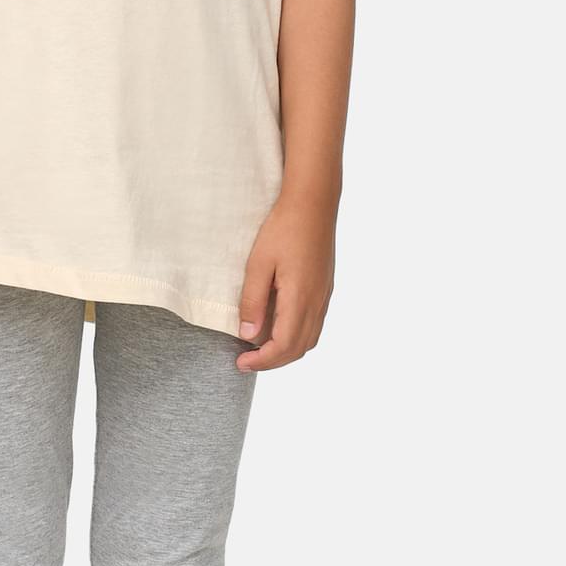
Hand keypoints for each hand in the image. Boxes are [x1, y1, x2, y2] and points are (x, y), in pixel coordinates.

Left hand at [235, 189, 336, 370]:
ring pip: (309, 339)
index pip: (284, 346)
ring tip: (260, 348)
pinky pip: (314, 324)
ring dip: (286, 350)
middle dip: (273, 361)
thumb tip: (248, 336)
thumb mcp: (258, 263)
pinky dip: (296, 336)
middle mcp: (317, 302)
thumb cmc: (283, 228)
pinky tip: (278, 328)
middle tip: (246, 361)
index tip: (240, 363)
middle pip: (299, 349)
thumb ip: (253, 301)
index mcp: (300, 298)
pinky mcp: (325, 288)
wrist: (313, 203)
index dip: (262, 361)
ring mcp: (324, 296)